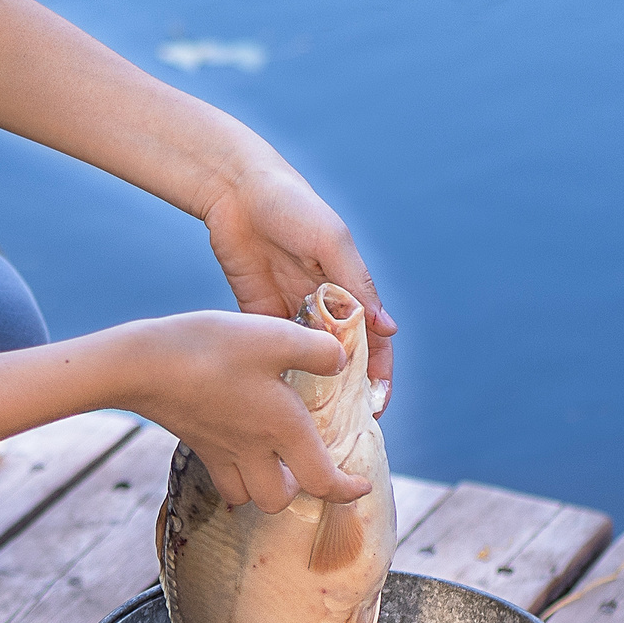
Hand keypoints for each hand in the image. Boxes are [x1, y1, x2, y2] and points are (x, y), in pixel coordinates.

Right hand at [121, 313, 369, 510]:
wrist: (142, 363)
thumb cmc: (211, 349)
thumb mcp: (275, 336)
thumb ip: (317, 351)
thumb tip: (340, 362)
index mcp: (284, 428)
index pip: (324, 481)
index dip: (346, 490)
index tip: (359, 486)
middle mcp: (254, 449)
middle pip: (279, 500)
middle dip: (297, 491)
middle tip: (305, 465)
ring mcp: (220, 450)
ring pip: (248, 495)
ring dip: (263, 486)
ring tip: (272, 461)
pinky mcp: (194, 440)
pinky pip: (219, 475)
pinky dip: (233, 473)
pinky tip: (234, 443)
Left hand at [197, 149, 396, 408]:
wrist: (235, 190)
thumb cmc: (293, 206)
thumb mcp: (331, 242)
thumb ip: (358, 285)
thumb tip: (388, 329)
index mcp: (349, 288)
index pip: (373, 342)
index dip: (379, 376)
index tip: (376, 409)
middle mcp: (323, 305)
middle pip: (341, 360)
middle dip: (345, 394)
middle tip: (342, 431)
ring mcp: (290, 311)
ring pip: (306, 361)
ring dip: (311, 390)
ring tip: (310, 428)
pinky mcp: (257, 312)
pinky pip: (271, 350)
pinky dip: (276, 374)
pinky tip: (275, 403)